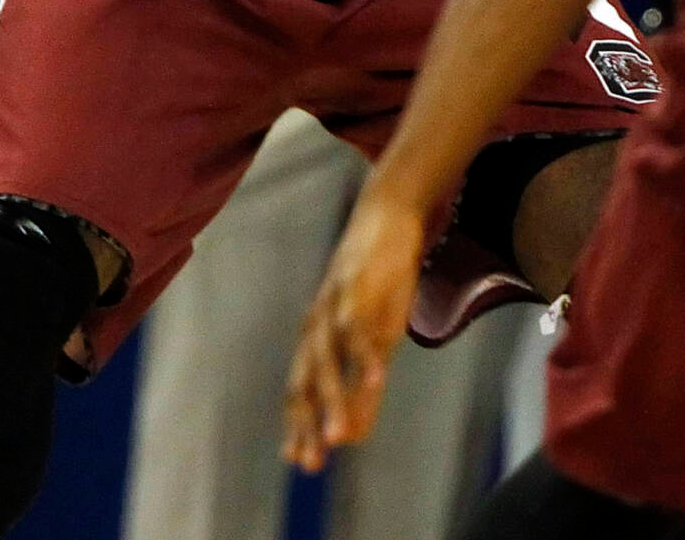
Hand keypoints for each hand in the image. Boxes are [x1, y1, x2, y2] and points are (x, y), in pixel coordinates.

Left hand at [283, 188, 427, 472]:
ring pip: (330, 361)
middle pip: (306, 381)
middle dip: (307, 423)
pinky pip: (362, 328)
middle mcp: (317, 327)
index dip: (298, 426)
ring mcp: (336, 308)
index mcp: (316, 340)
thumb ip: (363, 390)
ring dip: (333, 400)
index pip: (300, 391)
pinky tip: (377, 382)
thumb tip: (352, 437)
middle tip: (311, 463)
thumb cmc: (376, 286)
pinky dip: (367, 357)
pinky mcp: (360, 290)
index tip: (298, 461)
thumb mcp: (373, 342)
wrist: (385, 221)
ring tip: (339, 437)